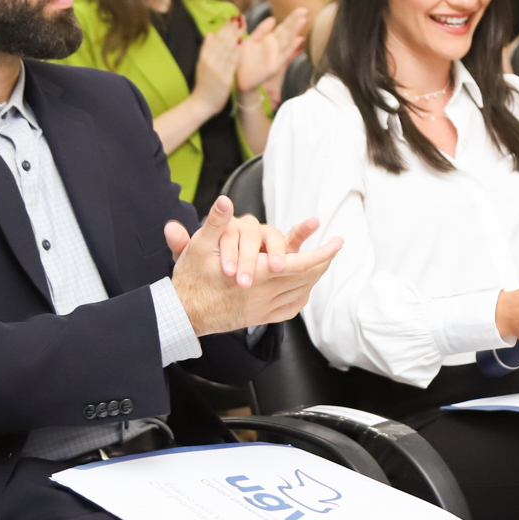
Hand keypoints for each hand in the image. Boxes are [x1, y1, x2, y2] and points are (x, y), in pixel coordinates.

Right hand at [167, 197, 340, 336]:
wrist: (181, 314)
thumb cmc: (190, 279)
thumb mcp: (199, 246)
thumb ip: (216, 222)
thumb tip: (225, 200)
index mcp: (255, 275)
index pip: (300, 264)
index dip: (321, 253)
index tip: (337, 242)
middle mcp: (264, 294)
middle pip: (305, 278)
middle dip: (323, 262)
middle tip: (334, 248)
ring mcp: (262, 310)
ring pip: (300, 293)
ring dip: (314, 277)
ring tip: (322, 264)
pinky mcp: (258, 319)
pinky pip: (289, 309)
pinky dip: (301, 297)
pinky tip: (303, 290)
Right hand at [193, 21, 240, 111]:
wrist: (201, 103)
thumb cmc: (204, 84)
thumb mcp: (202, 64)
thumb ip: (206, 49)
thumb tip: (210, 33)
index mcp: (205, 56)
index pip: (216, 37)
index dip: (225, 26)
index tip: (233, 17)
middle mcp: (209, 60)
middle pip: (222, 40)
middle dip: (232, 28)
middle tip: (240, 17)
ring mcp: (216, 69)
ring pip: (227, 49)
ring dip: (235, 35)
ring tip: (243, 25)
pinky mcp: (224, 78)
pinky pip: (231, 63)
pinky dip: (236, 52)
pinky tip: (242, 43)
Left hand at [236, 7, 308, 92]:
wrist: (237, 78)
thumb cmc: (243, 60)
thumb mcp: (251, 41)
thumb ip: (261, 30)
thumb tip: (273, 18)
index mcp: (269, 40)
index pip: (283, 26)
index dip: (292, 18)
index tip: (301, 9)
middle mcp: (274, 47)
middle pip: (287, 31)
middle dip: (296, 21)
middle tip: (306, 10)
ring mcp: (275, 56)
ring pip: (287, 40)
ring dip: (295, 31)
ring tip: (304, 19)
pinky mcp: (273, 66)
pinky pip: (283, 55)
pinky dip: (291, 47)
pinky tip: (299, 39)